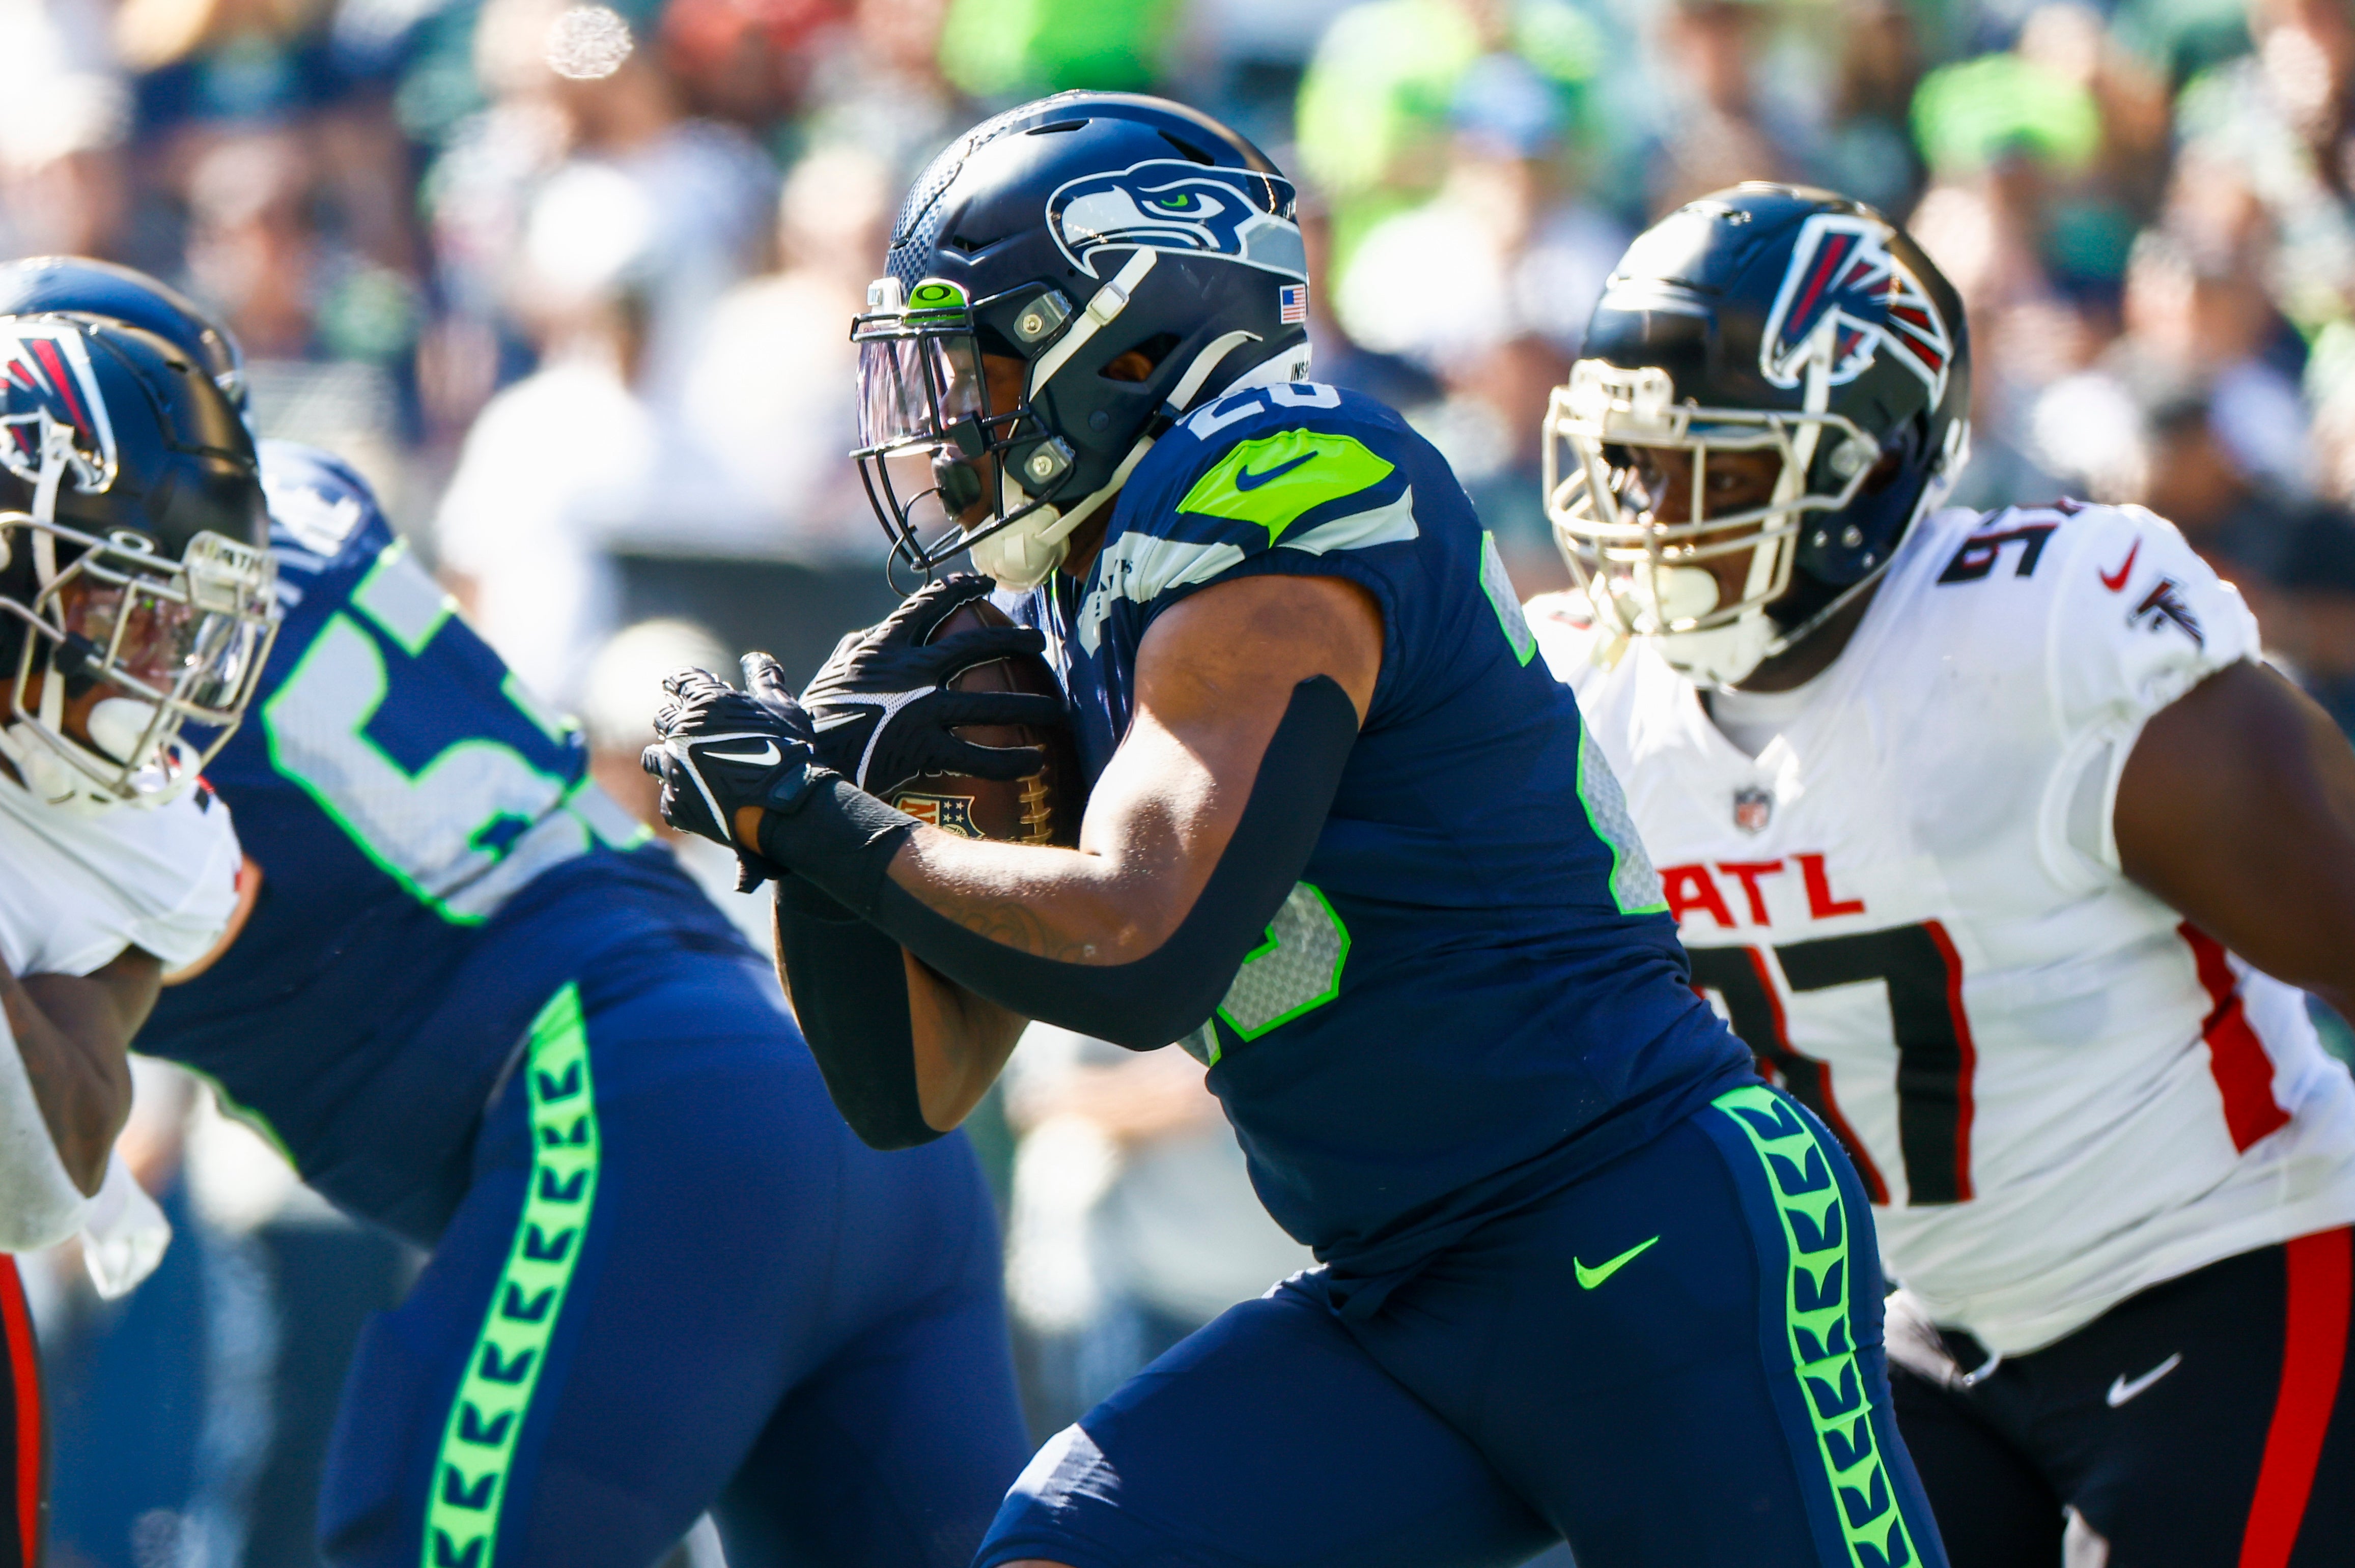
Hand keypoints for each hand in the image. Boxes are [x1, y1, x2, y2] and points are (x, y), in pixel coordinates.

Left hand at [642, 666, 821, 856]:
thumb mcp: (784, 708)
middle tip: (693, 731)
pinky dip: (682, 796)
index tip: (680, 687)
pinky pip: (668, 798)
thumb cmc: (790, 751)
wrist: (787, 805)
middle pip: (663, 718)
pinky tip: (699, 797)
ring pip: (653, 757)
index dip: (681, 684)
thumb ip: (766, 680)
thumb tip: (753, 657)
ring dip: (667, 758)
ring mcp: (675, 769)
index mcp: (705, 702)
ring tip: (685, 765)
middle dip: (676, 722)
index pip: (680, 681)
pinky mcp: (676, 804)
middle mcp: (681, 731)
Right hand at [800, 574, 1066, 795]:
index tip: (981, 582)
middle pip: (974, 644)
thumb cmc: (808, 721)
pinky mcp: (923, 747)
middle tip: (1037, 640)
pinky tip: (1035, 762)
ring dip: (1029, 703)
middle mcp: (908, 671)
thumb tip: (857, 639)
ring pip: (988, 702)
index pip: (926, 605)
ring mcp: (919, 709)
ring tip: (1058, 706)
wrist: (797, 761)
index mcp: (881, 647)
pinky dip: (1010, 761)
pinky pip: (978, 755)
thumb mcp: (825, 674)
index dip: (958, 590)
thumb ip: (847, 653)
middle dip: (1011, 638)